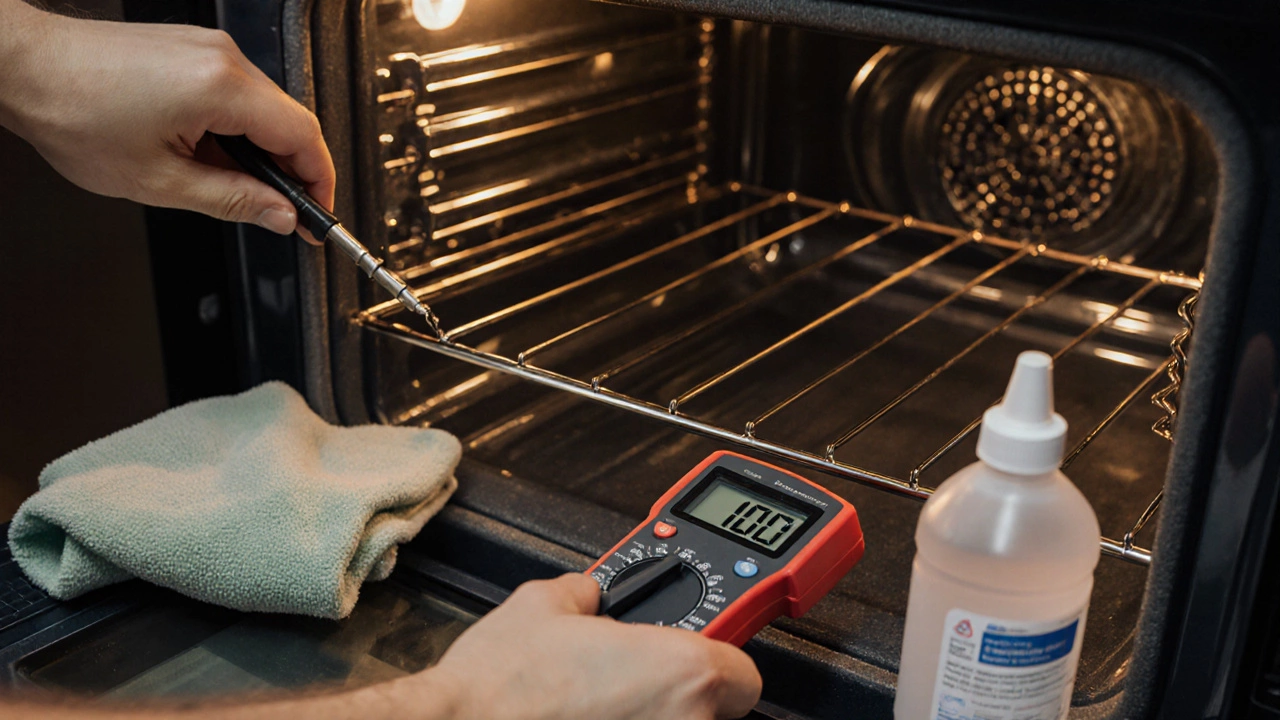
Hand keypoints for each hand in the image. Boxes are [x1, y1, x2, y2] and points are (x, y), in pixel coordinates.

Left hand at [0, 1, 333, 241]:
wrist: (22, 66)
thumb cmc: (73, 112)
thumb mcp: (159, 180)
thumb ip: (233, 201)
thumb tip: (279, 216)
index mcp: (221, 87)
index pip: (303, 137)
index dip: (319, 182)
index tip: (317, 214)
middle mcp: (223, 58)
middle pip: (291, 120)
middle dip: (294, 170)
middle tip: (284, 212)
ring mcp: (208, 48)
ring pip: (266, 107)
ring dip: (264, 149)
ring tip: (235, 184)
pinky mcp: (193, 48)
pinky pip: (239, 91)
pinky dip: (240, 126)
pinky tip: (214, 153)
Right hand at [428, 573, 761, 719]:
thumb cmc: (497, 689)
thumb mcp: (544, 604)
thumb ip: (588, 592)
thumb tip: (591, 593)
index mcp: (684, 672)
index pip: (743, 673)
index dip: (716, 660)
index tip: (694, 657)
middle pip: (712, 713)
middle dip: (675, 697)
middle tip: (627, 687)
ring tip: (594, 712)